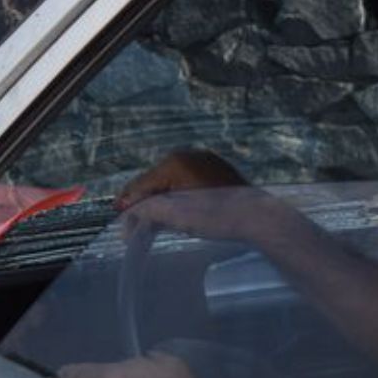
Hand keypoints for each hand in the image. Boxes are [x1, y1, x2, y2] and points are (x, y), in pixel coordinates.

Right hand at [116, 149, 282, 248]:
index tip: (118, 214)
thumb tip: (130, 211)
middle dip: (146, 200)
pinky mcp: (220, 172)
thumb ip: (148, 210)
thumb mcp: (176, 215)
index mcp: (176, 162)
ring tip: (154, 219)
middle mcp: (190, 156)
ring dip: (163, 200)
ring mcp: (207, 162)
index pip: (144, 183)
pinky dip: (180, 196)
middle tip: (135, 220)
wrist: (259, 219)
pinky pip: (190, 182)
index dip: (129, 201)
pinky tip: (179, 211)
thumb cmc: (217, 217)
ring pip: (174, 182)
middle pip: (158, 180)